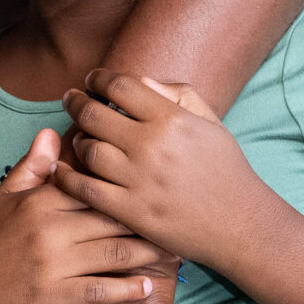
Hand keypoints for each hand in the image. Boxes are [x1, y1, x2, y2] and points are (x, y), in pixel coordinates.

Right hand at [31, 98, 189, 303]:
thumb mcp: (3, 200)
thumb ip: (32, 167)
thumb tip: (53, 132)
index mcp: (38, 200)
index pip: (91, 182)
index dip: (126, 180)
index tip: (156, 177)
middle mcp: (47, 227)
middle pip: (111, 216)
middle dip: (147, 216)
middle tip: (179, 214)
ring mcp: (52, 263)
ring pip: (114, 252)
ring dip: (148, 253)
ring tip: (175, 250)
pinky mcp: (55, 296)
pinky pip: (102, 290)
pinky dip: (128, 289)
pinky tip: (147, 286)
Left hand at [55, 72, 267, 272]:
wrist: (242, 225)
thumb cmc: (226, 170)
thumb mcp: (210, 122)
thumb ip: (177, 93)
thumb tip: (138, 78)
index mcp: (171, 119)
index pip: (119, 86)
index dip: (97, 78)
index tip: (90, 80)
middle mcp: (152, 146)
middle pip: (94, 114)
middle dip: (75, 102)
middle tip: (70, 99)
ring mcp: (140, 180)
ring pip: (88, 149)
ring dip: (77, 140)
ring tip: (80, 137)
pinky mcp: (133, 212)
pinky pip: (86, 189)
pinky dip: (67, 177)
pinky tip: (60, 169)